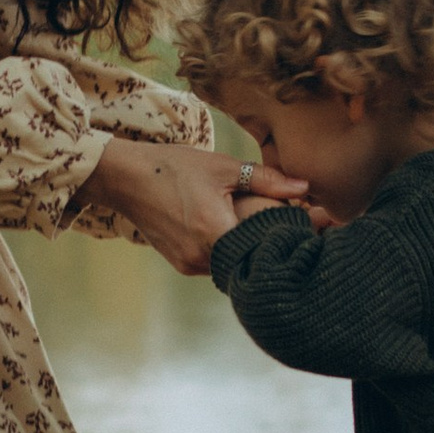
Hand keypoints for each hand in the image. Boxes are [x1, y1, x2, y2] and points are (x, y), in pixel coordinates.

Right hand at [79, 137, 306, 274]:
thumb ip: (266, 180)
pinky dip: (230, 250)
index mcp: (214, 231)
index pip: (264, 248)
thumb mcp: (223, 167)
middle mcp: (201, 256)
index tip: (307, 231)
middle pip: (251, 259)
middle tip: (294, 229)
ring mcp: (190, 264)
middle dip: (271, 246)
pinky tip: (236, 231)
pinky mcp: (182, 265)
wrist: (126, 180)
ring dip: (249, 249)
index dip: (287, 241)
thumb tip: (305, 189)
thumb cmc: (173, 167)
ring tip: (266, 228)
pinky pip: (217, 263)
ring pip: (235, 264)